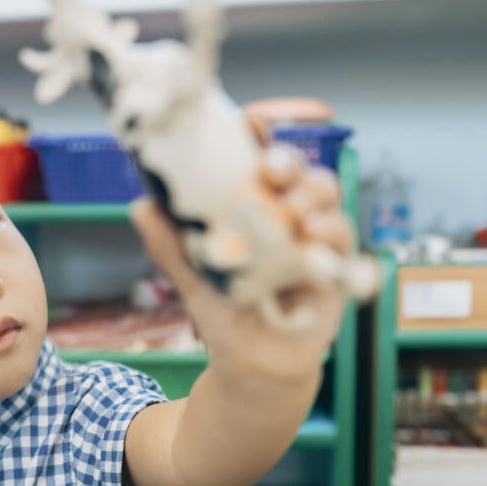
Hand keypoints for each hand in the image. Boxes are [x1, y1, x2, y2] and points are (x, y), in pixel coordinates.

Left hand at [131, 121, 352, 383]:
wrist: (251, 364)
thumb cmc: (225, 313)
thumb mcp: (192, 277)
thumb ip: (170, 245)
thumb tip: (140, 207)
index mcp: (254, 204)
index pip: (261, 156)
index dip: (261, 133)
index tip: (251, 121)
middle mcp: (288, 213)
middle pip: (298, 169)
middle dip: (288, 160)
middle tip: (269, 170)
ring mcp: (315, 239)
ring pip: (326, 196)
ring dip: (312, 195)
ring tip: (293, 211)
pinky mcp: (336, 269)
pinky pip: (346, 243)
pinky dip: (333, 234)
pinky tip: (313, 236)